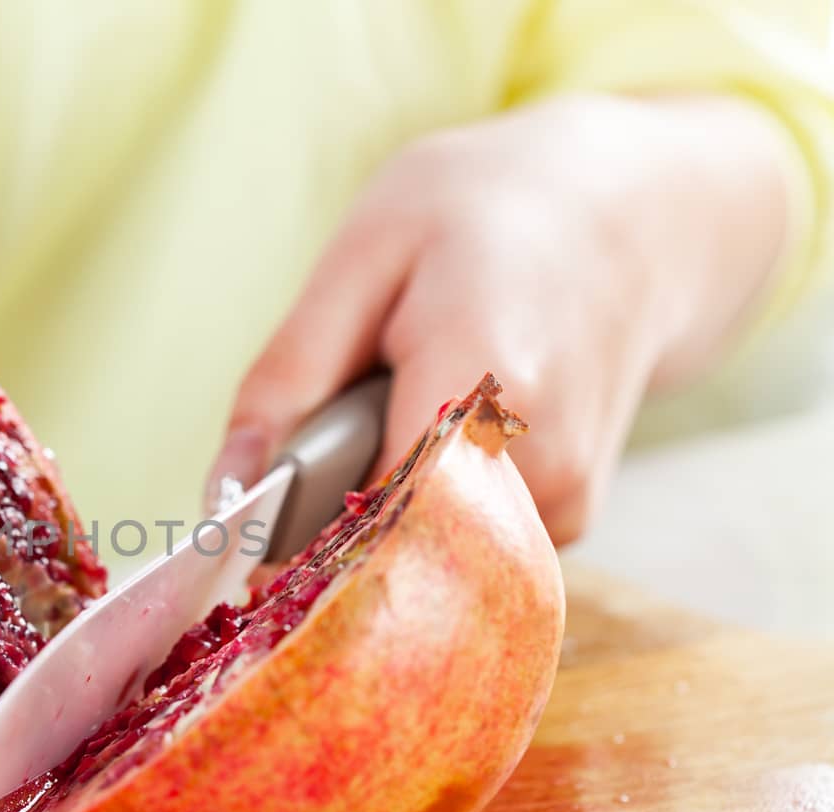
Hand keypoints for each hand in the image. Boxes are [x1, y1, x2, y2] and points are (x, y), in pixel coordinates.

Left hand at [210, 93, 795, 542]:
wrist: (633, 211)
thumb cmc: (484, 213)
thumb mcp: (362, 255)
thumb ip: (287, 378)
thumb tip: (223, 491)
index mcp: (479, 383)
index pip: (364, 523)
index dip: (294, 545)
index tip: (250, 546)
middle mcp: (538, 461)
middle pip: (388, 553)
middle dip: (328, 528)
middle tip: (323, 443)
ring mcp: (564, 498)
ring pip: (421, 555)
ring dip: (378, 509)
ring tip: (397, 410)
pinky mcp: (571, 516)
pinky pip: (460, 546)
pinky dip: (425, 505)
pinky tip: (438, 431)